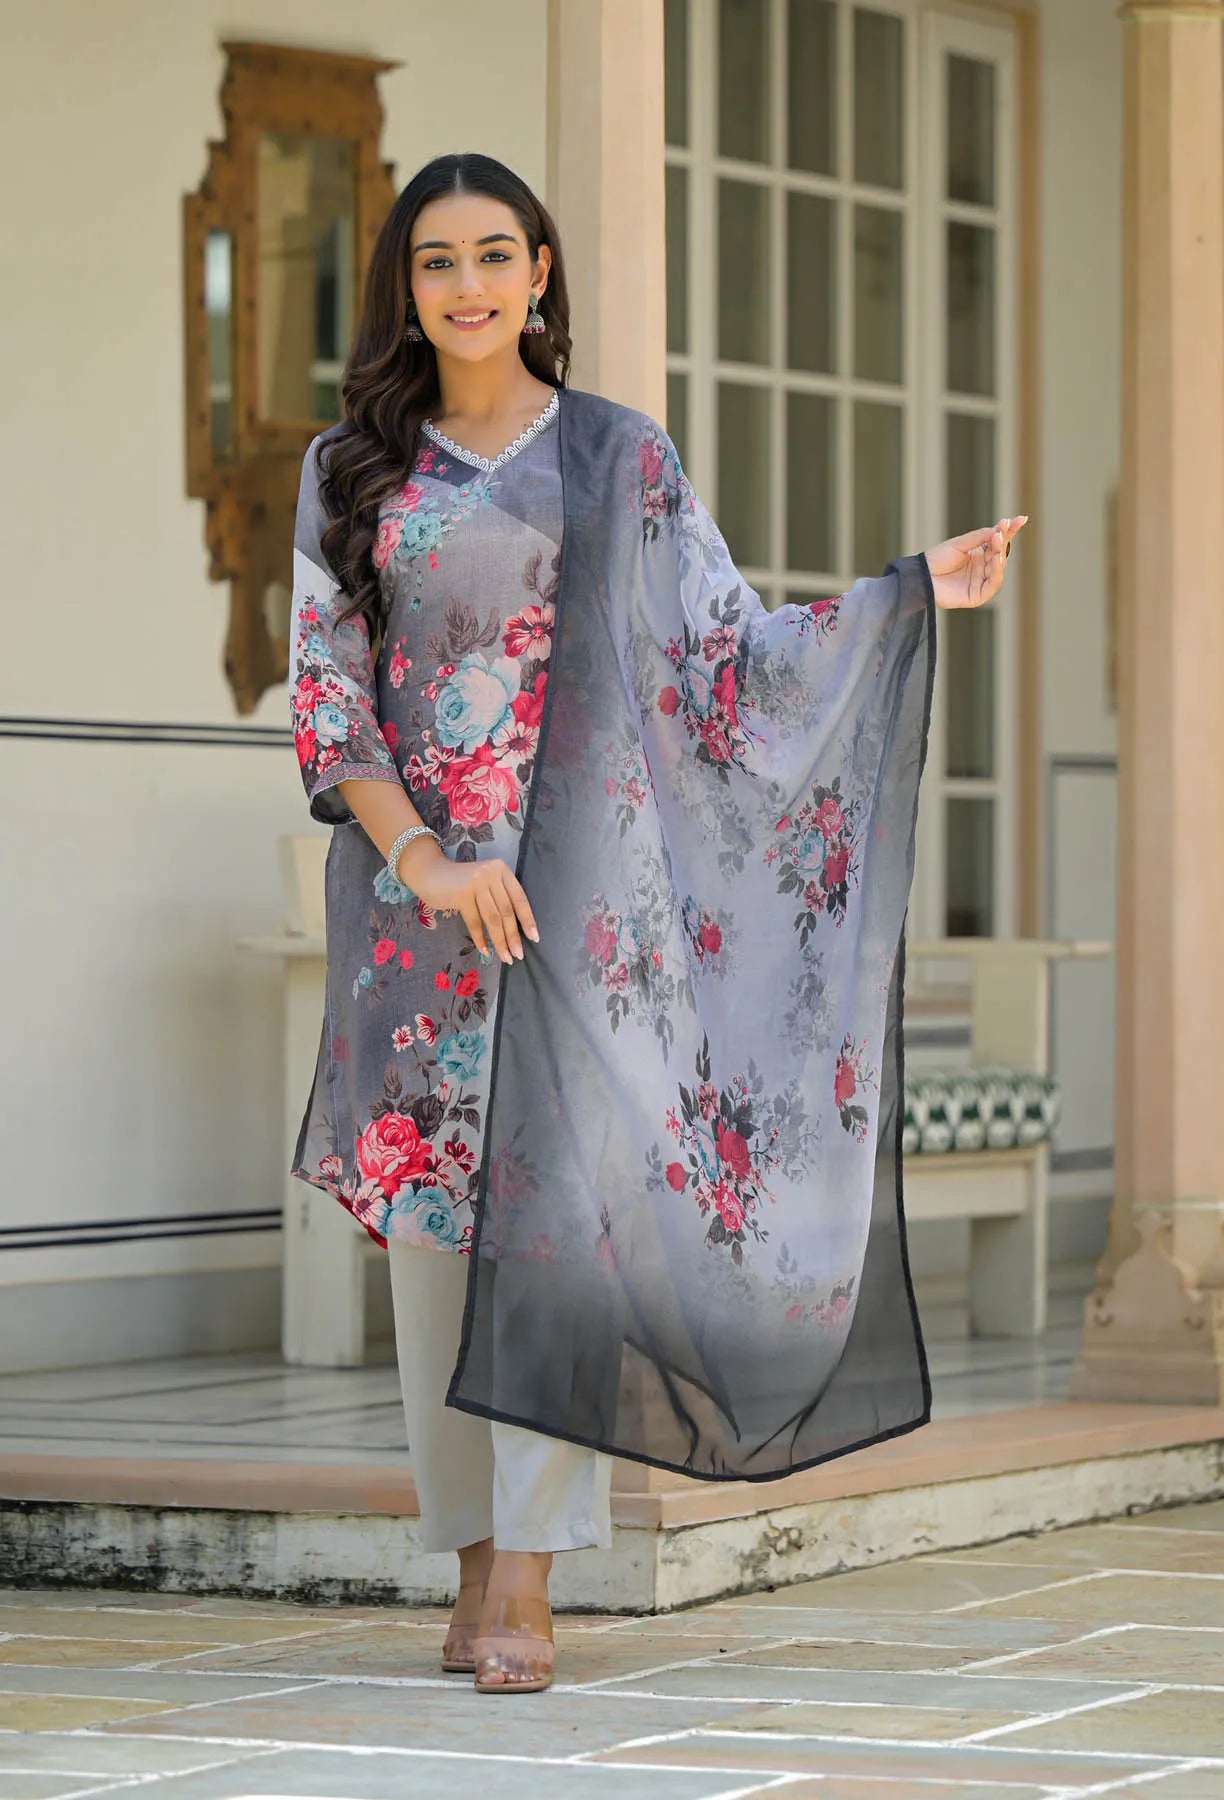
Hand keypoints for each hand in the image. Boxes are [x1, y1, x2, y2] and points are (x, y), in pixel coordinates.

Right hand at [399, 840, 537, 965]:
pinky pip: (475, 922)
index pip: (519, 898)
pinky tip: (485, 951)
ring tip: (505, 957)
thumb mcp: (484, 884)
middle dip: (513, 936)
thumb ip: (498, 897)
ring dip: (500, 941)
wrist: (429, 872)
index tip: (534, 938)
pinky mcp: (462, 894)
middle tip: (518, 955)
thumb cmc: (460, 882)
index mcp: (502, 870)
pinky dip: (480, 938)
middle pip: (506, 911)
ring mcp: (476, 883)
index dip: (527, 919)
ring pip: (493, 918)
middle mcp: (491, 874)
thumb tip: (515, 930)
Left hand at [924, 515, 1028, 610]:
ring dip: (1000, 555)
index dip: (1009, 531)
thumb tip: (1001, 528)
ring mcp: (979, 583)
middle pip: (1000, 555)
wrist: (920, 576)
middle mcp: (981, 569)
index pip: (997, 543)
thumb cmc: (936, 559)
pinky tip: (996, 560)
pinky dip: (996, 573)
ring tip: (998, 541)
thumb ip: (981, 537)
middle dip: (1002, 542)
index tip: (1021, 519)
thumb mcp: (960, 543)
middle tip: (1001, 530)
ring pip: (998, 570)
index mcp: (978, 555)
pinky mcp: (976, 596)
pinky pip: (992, 586)